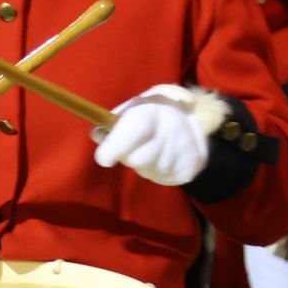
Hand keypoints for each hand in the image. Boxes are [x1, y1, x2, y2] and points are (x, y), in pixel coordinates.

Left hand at [91, 86, 211, 186]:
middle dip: (128, 156)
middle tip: (135, 145)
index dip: (113, 148)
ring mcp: (181, 152)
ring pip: (147, 171)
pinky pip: (161, 178)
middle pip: (135, 159)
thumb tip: (96, 135)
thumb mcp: (131, 109)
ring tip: (153, 149)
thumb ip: (112, 122)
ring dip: (144, 164)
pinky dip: (157, 171)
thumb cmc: (151, 114)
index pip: (132, 131)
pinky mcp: (188, 170)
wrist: (191, 120)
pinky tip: (164, 157)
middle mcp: (168, 132)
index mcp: (150, 112)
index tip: (104, 158)